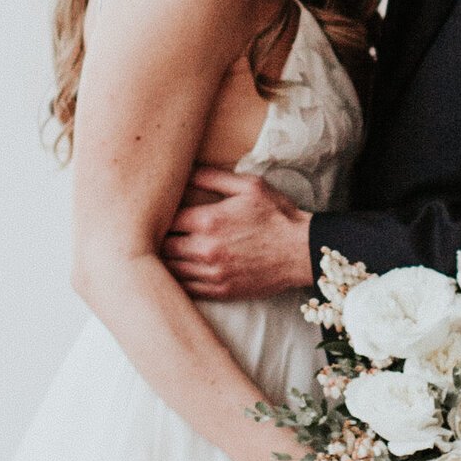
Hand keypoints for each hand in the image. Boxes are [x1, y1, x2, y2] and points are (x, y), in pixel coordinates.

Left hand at [165, 169, 315, 301]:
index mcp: (208, 221)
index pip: (164, 219)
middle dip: (158, 238)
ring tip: (167, 249)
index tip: (160, 212)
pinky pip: (186, 288)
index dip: (159, 215)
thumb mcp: (248, 185)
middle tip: (159, 231)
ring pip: (170, 270)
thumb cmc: (276, 214)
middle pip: (162, 246)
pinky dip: (177, 279)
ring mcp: (212, 274)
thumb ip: (212, 176)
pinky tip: (180, 269)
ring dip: (165, 260)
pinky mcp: (220, 291)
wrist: (302, 250)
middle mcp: (205, 250)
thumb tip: (184, 169)